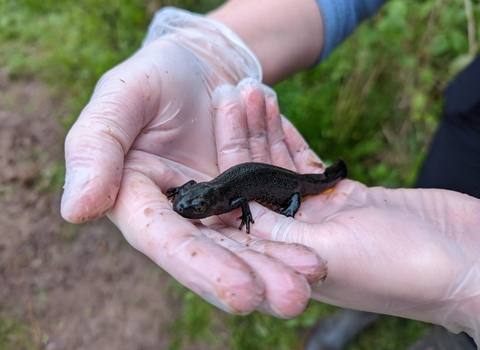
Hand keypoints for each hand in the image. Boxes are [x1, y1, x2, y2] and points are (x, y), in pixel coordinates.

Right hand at [61, 9, 326, 317]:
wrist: (203, 65)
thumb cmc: (154, 77)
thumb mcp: (119, 100)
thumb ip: (94, 150)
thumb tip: (77, 211)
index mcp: (141, 202)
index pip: (169, 243)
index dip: (202, 269)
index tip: (242, 295)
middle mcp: (181, 217)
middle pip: (216, 256)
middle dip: (254, 279)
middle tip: (294, 298)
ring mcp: (219, 210)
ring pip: (248, 246)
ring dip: (281, 265)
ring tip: (314, 274)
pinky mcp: (248, 198)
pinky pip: (270, 219)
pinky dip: (292, 233)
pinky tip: (319, 249)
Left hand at [215, 80, 479, 342]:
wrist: (465, 260)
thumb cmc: (401, 269)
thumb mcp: (332, 251)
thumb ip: (281, 233)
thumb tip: (235, 209)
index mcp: (284, 255)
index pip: (241, 202)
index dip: (228, 158)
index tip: (220, 117)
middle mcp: (295, 235)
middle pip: (258, 178)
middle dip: (246, 134)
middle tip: (237, 90)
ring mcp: (318, 214)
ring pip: (281, 167)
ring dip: (268, 130)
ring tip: (256, 92)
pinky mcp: (342, 197)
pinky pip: (308, 165)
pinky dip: (294, 140)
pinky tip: (278, 116)